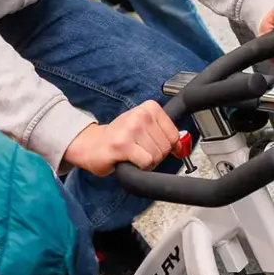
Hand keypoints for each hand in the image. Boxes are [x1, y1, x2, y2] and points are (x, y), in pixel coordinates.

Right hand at [63, 100, 180, 175]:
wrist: (92, 144)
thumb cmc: (119, 137)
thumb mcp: (145, 129)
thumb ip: (164, 135)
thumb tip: (181, 148)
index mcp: (150, 108)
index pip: (174, 135)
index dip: (164, 146)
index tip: (149, 143)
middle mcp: (141, 115)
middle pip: (166, 147)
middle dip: (154, 155)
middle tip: (138, 150)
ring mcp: (131, 129)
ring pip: (156, 156)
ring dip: (146, 162)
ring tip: (132, 154)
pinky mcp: (122, 145)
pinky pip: (146, 162)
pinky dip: (139, 166)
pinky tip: (128, 159)